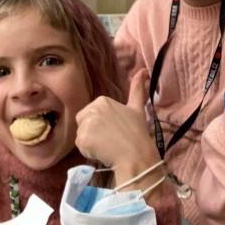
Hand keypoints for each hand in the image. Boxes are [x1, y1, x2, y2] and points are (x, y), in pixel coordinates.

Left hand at [75, 70, 161, 189]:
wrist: (136, 154)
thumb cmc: (137, 133)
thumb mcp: (137, 108)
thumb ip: (137, 89)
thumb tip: (143, 70)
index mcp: (102, 100)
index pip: (90, 114)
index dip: (101, 125)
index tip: (114, 132)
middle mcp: (92, 109)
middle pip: (83, 124)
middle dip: (93, 133)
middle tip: (110, 140)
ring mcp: (86, 124)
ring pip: (82, 135)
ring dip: (91, 143)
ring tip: (108, 147)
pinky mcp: (82, 139)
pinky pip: (81, 147)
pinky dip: (89, 152)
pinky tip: (103, 152)